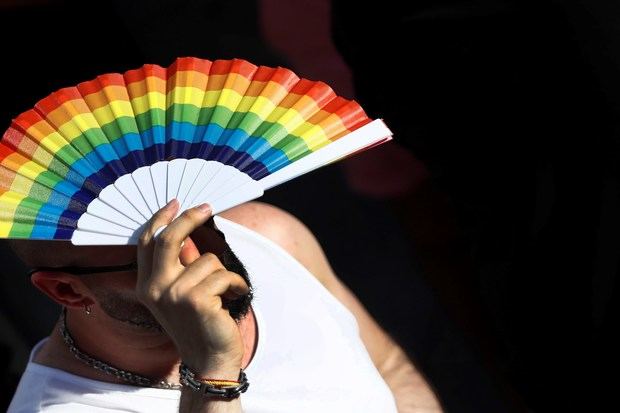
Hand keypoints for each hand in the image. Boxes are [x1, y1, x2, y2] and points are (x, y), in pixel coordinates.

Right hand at [136, 199, 249, 378]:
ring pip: (208, 259)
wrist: (209, 360)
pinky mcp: (196, 299)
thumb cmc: (199, 323)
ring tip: (225, 292)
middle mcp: (154, 289)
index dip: (160, 219)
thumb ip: (179, 267)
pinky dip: (236, 284)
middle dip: (190, 218)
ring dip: (224, 273)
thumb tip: (187, 235)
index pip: (147, 243)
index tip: (176, 203)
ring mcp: (173, 294)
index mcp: (146, 286)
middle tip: (207, 207)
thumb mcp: (180, 294)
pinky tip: (236, 296)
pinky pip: (224, 274)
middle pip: (170, 239)